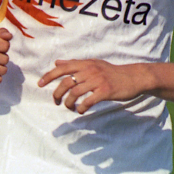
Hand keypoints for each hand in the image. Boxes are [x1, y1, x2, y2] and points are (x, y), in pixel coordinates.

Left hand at [38, 58, 152, 113]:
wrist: (134, 77)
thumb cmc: (112, 72)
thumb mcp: (93, 64)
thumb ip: (75, 63)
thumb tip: (57, 62)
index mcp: (86, 63)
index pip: (63, 68)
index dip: (49, 76)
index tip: (39, 84)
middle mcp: (90, 70)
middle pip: (66, 82)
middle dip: (57, 94)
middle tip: (56, 102)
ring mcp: (98, 81)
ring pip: (74, 93)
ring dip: (68, 103)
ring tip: (70, 108)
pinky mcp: (105, 91)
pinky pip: (87, 101)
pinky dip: (81, 108)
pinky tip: (81, 111)